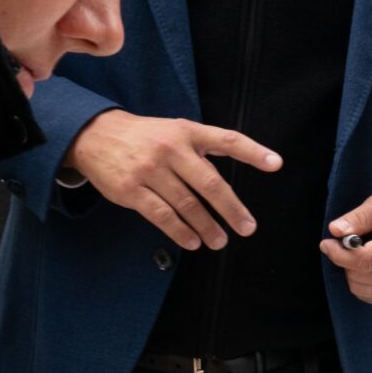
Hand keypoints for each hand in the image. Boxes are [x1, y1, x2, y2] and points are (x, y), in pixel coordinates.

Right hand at [66, 110, 282, 250]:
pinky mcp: (131, 190)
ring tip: (220, 241)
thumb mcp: (176, 131)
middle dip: (232, 209)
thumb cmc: (146, 137)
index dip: (253, 152)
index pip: (227, 140)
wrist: (95, 135)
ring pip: (187, 205)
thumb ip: (202, 150)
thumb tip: (231, 181)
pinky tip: (192, 241)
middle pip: (210, 183)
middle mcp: (171, 149)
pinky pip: (162, 216)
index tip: (277, 164)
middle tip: (247, 228)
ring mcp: (149, 170)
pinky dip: (180, 232)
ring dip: (207, 227)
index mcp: (187, 132)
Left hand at [321, 192, 371, 304]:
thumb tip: (335, 231)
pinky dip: (362, 281)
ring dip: (354, 271)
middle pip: (358, 275)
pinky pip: (367, 296)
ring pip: (358, 288)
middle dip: (347, 259)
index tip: (327, 243)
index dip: (339, 254)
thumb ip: (360, 216)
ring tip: (369, 253)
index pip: (363, 260)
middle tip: (356, 242)